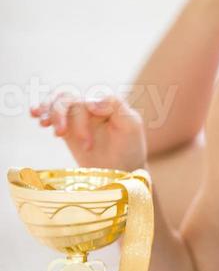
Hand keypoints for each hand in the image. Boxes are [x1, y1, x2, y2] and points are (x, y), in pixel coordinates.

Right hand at [30, 90, 147, 172]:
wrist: (124, 170)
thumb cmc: (130, 147)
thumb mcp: (131, 125)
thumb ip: (115, 106)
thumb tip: (90, 101)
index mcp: (105, 102)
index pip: (86, 100)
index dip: (80, 117)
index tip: (86, 141)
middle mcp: (89, 106)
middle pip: (67, 100)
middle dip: (60, 115)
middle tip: (61, 135)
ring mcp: (77, 117)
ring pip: (57, 104)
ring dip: (48, 111)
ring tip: (43, 124)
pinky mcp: (68, 130)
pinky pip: (52, 115)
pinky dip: (42, 112)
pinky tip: (34, 115)